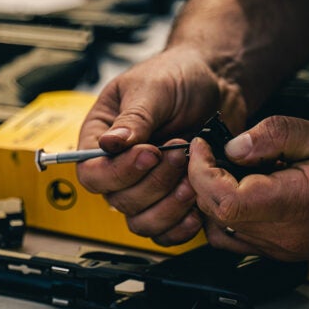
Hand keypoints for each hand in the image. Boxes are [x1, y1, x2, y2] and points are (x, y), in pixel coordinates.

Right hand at [75, 46, 246, 245]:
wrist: (217, 82)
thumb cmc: (179, 76)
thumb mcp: (153, 88)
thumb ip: (133, 118)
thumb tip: (108, 144)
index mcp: (101, 138)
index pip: (92, 174)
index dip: (119, 172)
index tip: (150, 152)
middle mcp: (118, 167)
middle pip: (118, 201)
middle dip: (154, 183)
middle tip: (180, 153)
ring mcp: (145, 187)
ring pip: (141, 221)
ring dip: (169, 206)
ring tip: (192, 176)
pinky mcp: (170, 199)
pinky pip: (165, 232)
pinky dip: (181, 225)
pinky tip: (198, 203)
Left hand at [189, 116, 308, 259]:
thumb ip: (277, 136)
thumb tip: (234, 145)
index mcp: (297, 205)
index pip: (225, 200)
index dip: (202, 172)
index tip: (203, 146)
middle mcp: (286, 236)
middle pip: (216, 215)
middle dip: (202, 180)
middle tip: (214, 150)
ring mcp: (283, 249)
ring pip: (220, 231)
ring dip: (212, 199)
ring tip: (228, 168)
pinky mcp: (284, 252)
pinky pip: (237, 239)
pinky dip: (226, 215)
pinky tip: (240, 189)